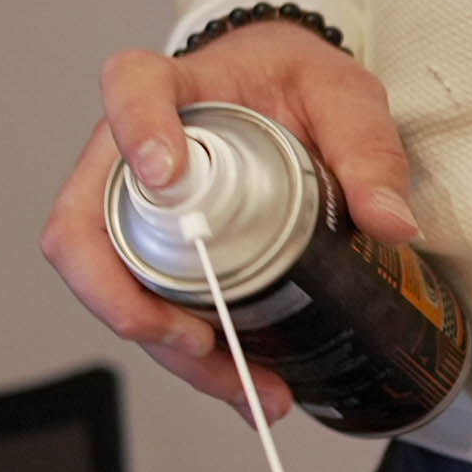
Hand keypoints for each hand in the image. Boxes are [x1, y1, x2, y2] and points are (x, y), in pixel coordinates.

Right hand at [41, 19, 418, 419]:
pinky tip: (246, 387)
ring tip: (244, 383)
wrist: (281, 100)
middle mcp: (127, 155)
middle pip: (82, 225)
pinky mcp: (154, 257)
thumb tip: (389, 221)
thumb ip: (367, 148)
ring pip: (113, 288)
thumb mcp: (342, 98)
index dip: (135, 131)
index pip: (129, 89)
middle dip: (123, 296)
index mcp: (170, 89)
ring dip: (165, 346)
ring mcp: (131, 213)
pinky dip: (192, 360)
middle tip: (189, 333)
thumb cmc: (291, 84)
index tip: (166, 175)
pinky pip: (150, 311)